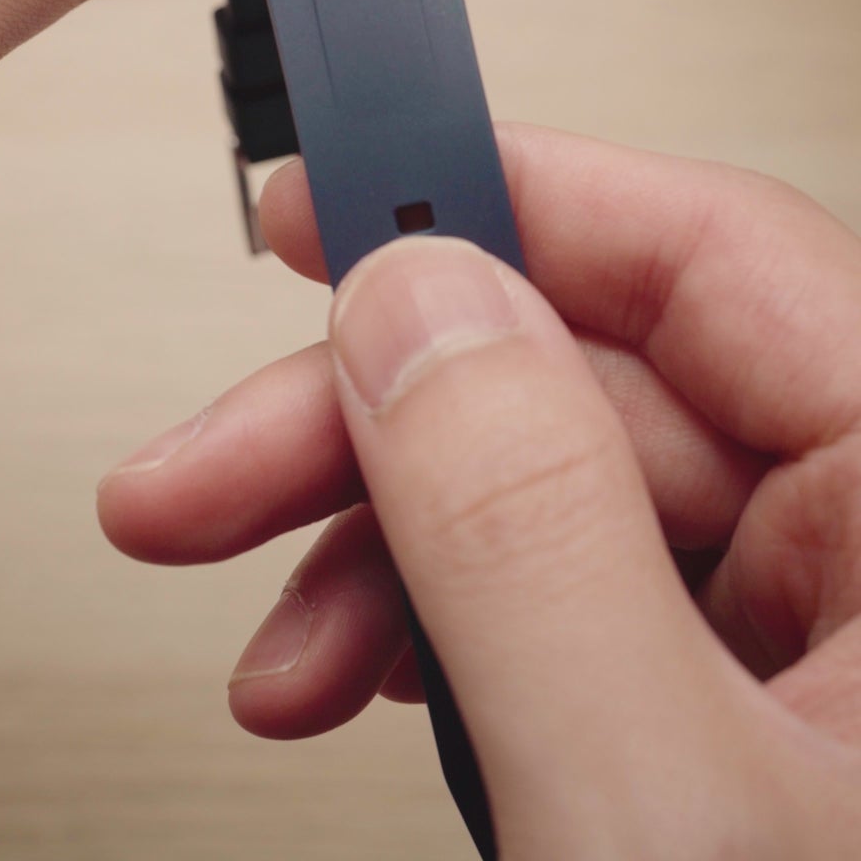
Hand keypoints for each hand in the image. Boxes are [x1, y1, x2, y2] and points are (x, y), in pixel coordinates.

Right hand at [99, 126, 860, 855]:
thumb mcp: (654, 802)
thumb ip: (533, 530)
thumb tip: (415, 305)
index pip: (709, 252)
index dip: (497, 202)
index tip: (321, 209)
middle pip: (599, 385)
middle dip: (377, 431)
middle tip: (205, 476)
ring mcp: (822, 648)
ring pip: (564, 502)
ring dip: (385, 553)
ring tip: (273, 652)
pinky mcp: (749, 729)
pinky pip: (578, 613)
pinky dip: (446, 640)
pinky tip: (361, 685)